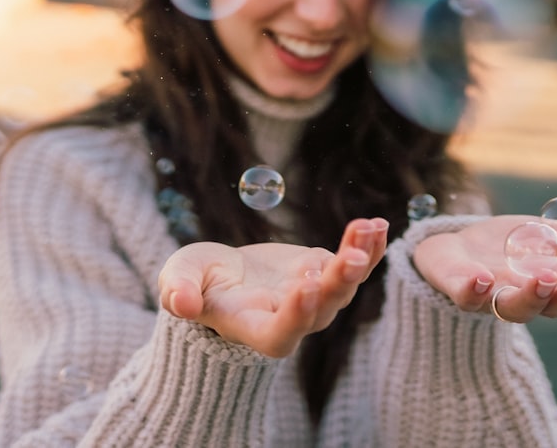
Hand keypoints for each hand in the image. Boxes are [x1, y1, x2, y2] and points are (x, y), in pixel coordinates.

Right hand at [158, 217, 388, 356]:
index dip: (296, 314)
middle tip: (351, 257)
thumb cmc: (197, 282)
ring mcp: (314, 296)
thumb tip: (180, 303)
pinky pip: (355, 262)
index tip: (305, 285)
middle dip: (338, 282)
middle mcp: (293, 319)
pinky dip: (368, 245)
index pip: (282, 333)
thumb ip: (179, 292)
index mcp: (257, 328)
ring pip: (345, 285)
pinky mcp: (325, 270)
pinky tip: (377, 223)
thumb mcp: (180, 282)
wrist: (222, 278)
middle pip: (323, 309)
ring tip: (369, 227)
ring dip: (360, 257)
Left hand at [413, 215, 556, 322]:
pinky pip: (466, 297)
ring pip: (514, 309)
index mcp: (555, 286)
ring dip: (530, 296)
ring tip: (542, 278)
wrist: (455, 248)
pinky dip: (474, 290)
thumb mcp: (553, 237)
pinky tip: (481, 278)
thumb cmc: (512, 248)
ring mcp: (492, 297)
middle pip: (553, 308)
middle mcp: (527, 298)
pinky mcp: (459, 288)